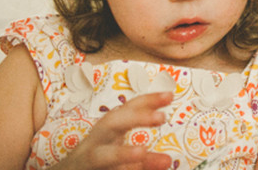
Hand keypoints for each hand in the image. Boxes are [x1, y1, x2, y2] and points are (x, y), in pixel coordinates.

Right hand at [53, 92, 172, 169]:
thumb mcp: (117, 155)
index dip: (147, 101)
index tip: (170, 96)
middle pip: (110, 124)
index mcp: (106, 132)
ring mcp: (87, 161)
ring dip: (122, 152)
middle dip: (135, 118)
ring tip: (141, 152)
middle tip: (162, 118)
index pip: (126, 109)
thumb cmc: (97, 162)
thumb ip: (143, 158)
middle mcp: (95, 144)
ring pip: (101, 155)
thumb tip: (167, 160)